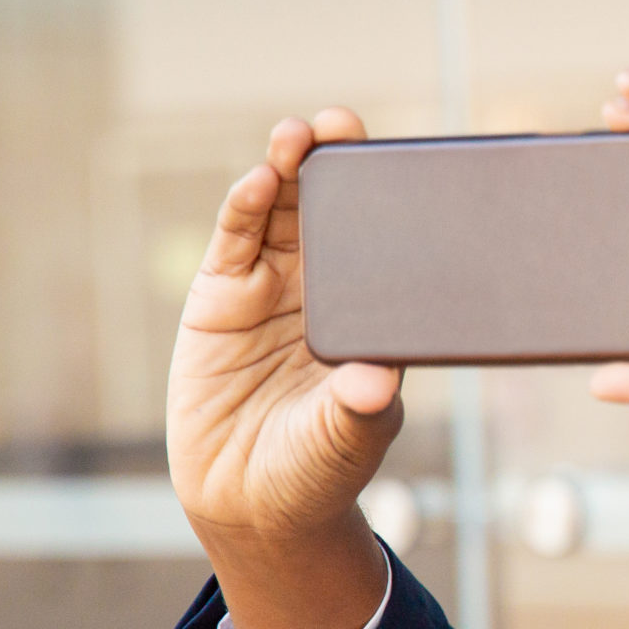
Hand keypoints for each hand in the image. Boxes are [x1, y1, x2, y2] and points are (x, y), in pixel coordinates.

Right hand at [166, 110, 404, 543]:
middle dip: (336, 164)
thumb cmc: (318, 469)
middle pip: (333, 210)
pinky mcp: (222, 297)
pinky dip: (245, 207)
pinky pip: (235, 241)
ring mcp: (274, 288)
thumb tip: (377, 381)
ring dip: (289, 169)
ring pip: (283, 212)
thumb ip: (359, 409)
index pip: (389, 242)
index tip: (406, 163)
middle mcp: (327, 290)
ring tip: (297, 136)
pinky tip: (259, 179)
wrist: (251, 503)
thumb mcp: (347, 439)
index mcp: (374, 313)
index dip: (392, 199)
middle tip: (343, 125)